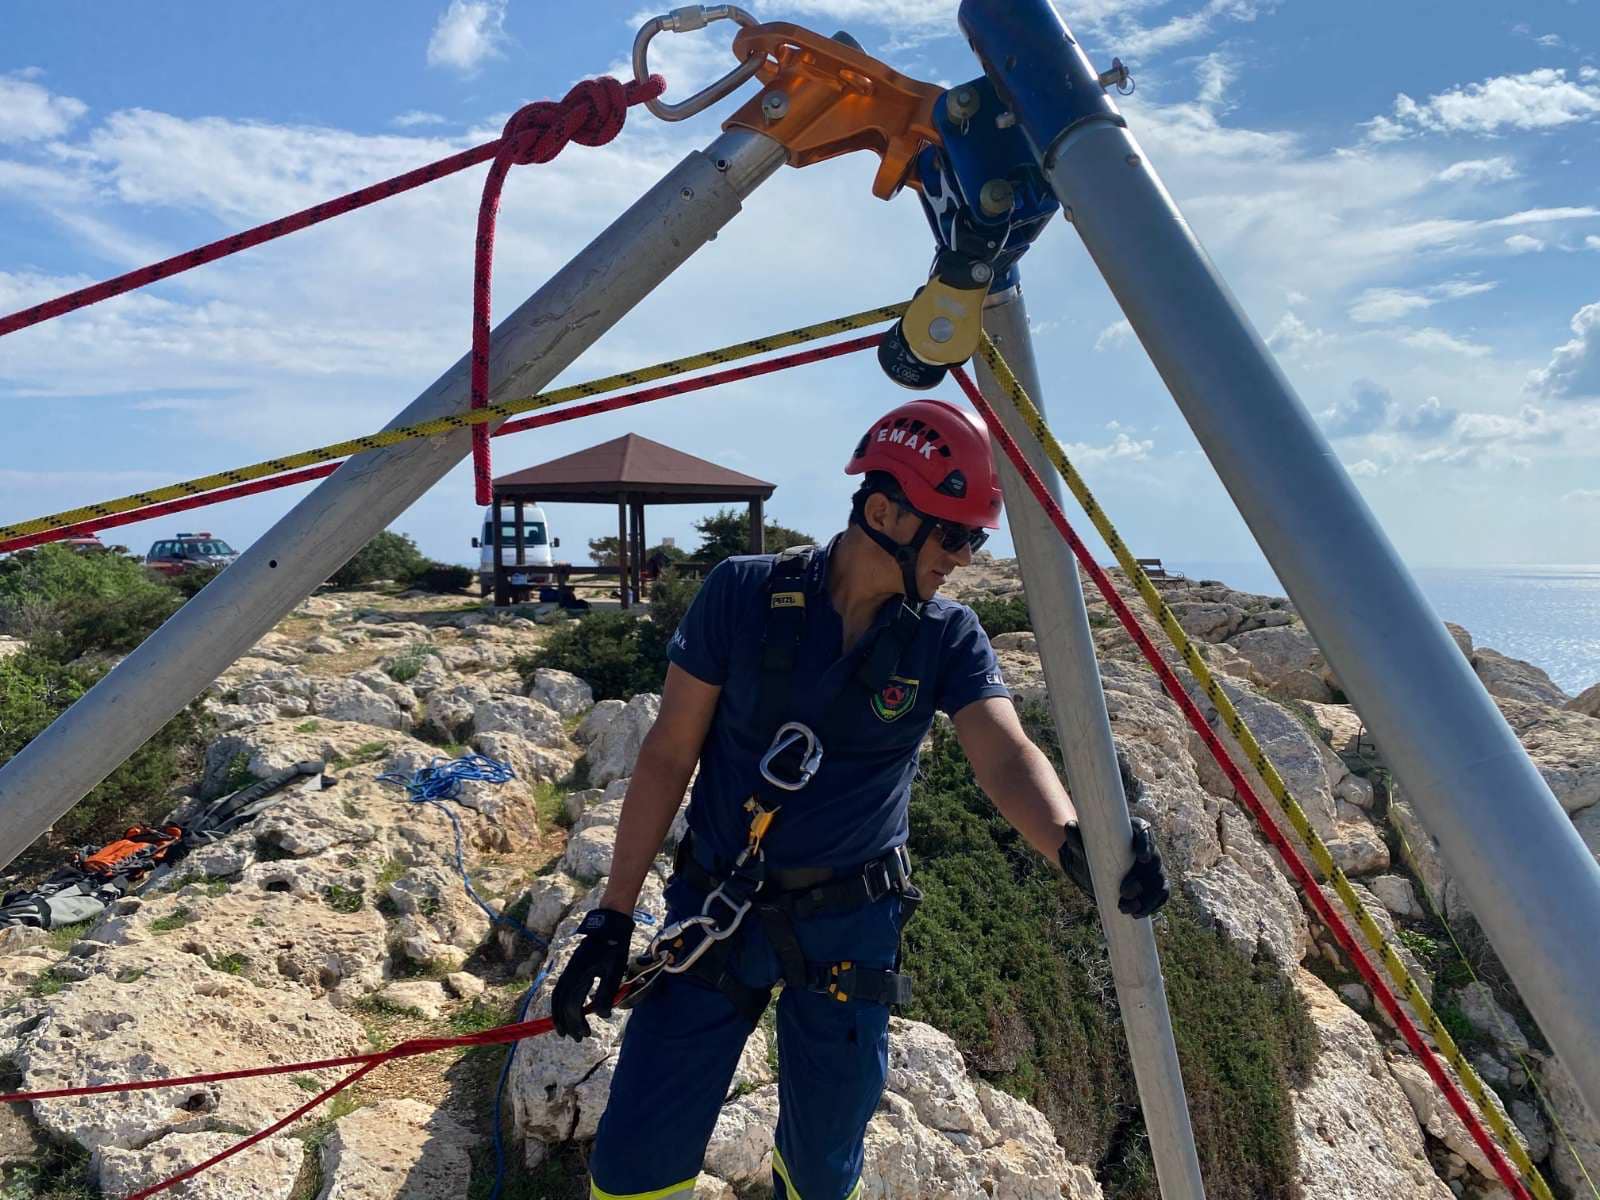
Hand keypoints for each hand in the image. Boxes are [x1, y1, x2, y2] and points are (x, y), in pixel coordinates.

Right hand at [551, 907, 633, 1040]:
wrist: (608, 927)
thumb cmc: (614, 949)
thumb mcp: (615, 972)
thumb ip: (607, 994)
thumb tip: (602, 1015)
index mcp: (581, 976)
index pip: (573, 1006)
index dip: (578, 1022)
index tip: (586, 1033)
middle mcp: (570, 974)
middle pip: (562, 1004)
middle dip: (567, 1023)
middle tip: (576, 1037)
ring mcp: (568, 970)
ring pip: (557, 997)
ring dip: (559, 1015)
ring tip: (563, 1029)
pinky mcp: (570, 968)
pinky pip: (559, 989)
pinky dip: (559, 1003)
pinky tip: (566, 1010)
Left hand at [1057, 817, 1169, 918]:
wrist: (1087, 870)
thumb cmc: (1085, 853)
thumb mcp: (1078, 847)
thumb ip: (1075, 837)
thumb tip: (1070, 826)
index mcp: (1130, 833)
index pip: (1144, 831)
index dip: (1146, 843)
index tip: (1141, 857)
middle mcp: (1145, 849)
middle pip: (1153, 861)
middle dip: (1141, 879)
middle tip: (1124, 891)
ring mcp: (1151, 869)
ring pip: (1158, 881)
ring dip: (1146, 898)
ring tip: (1125, 908)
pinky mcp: (1152, 886)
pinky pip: (1160, 895)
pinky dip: (1151, 905)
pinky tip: (1137, 914)